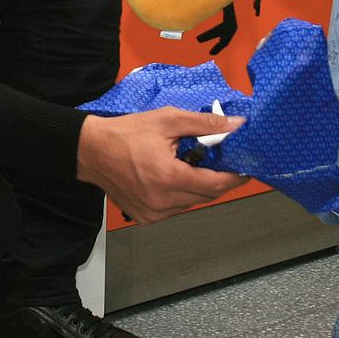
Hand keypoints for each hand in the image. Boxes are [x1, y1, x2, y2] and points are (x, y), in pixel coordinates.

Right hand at [77, 109, 246, 224]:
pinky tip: (172, 177)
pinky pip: (175, 208)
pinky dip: (181, 194)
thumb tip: (236, 125)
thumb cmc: (127, 133)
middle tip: (222, 162)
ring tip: (191, 165)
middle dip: (219, 180)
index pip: (215, 185)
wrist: (92, 151)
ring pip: (191, 203)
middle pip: (206, 196)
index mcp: (169, 177)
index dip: (235, 178)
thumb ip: (204, 124)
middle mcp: (163, 201)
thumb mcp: (167, 119)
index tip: (247, 169)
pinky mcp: (145, 218)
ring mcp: (153, 213)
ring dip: (198, 186)